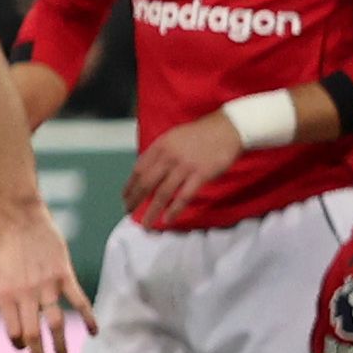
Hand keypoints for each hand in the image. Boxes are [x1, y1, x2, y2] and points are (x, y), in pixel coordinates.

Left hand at [0, 198, 91, 352]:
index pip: (13, 331)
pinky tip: (94, 332)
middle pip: (33, 334)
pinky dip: (87, 318)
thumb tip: (14, 323)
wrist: (19, 217)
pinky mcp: (64, 274)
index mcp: (5, 295)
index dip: (19, 344)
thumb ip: (7, 299)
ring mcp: (45, 285)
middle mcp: (24, 294)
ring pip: (55, 324)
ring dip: (59, 347)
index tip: (25, 348)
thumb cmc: (7, 246)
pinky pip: (78, 301)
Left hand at [123, 111, 245, 223]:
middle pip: (146, 182)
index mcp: (160, 146)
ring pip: (162, 193)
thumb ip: (160, 153)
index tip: (125, 197)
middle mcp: (168, 156)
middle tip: (128, 211)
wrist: (227, 128)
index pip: (138, 169)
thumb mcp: (173, 137)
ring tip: (145, 224)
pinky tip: (167, 219)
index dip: (130, 185)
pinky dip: (174, 209)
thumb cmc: (201, 134)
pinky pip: (184, 196)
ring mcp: (184, 166)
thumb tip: (148, 171)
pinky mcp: (200, 174)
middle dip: (135, 199)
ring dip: (152, 211)